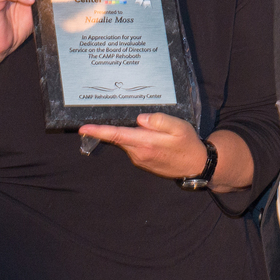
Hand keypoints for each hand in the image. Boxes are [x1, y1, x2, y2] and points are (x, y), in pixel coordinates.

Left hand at [79, 113, 206, 178]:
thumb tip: (140, 119)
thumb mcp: (179, 127)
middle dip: (112, 127)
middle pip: (119, 137)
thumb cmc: (188, 144)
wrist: (196, 165)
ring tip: (148, 126)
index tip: (84, 128)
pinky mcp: (143, 162)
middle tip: (111, 113)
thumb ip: (158, 120)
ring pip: (127, 141)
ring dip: (129, 132)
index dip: (99, 131)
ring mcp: (140, 159)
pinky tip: (150, 136)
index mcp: (145, 143)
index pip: (116, 135)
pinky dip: (135, 139)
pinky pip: (133, 147)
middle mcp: (138, 153)